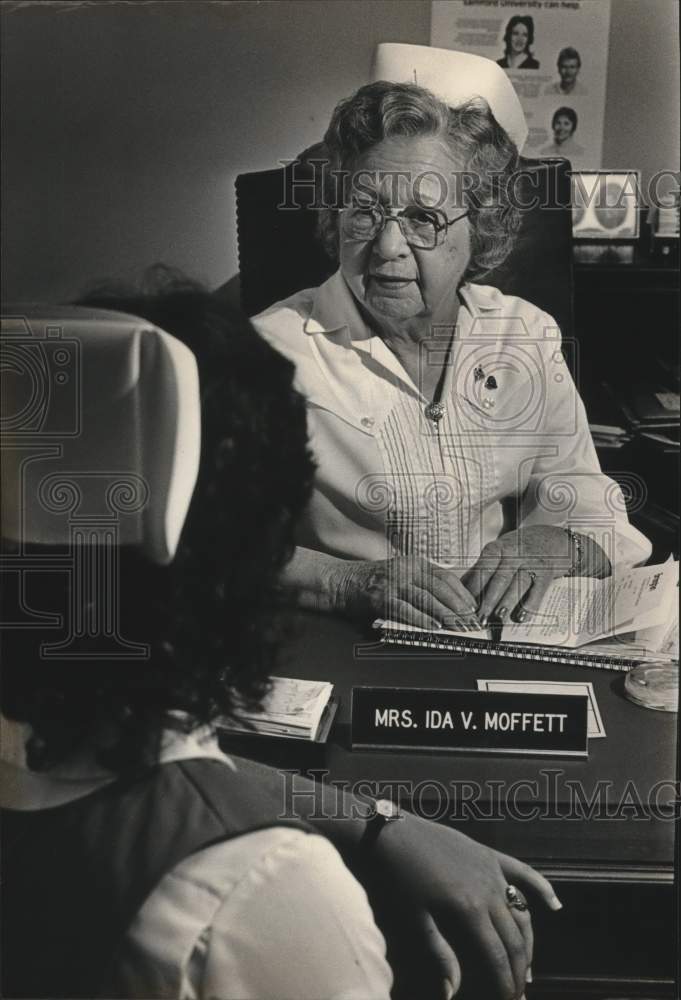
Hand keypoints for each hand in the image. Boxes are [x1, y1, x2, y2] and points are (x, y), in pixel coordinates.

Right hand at [329, 555, 478, 628]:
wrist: (341, 582)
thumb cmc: (373, 583)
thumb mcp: (401, 574)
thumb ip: (423, 584)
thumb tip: (450, 603)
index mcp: (415, 563)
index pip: (446, 577)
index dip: (463, 594)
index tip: (473, 608)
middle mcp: (406, 570)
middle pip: (440, 589)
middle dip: (458, 608)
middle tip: (470, 622)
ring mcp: (394, 583)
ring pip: (427, 599)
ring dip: (445, 616)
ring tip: (458, 627)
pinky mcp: (382, 598)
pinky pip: (407, 610)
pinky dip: (422, 619)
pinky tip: (434, 627)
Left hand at [378, 811, 561, 998]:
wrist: (392, 832)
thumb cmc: (398, 877)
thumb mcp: (414, 919)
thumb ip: (439, 955)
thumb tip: (452, 993)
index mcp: (470, 911)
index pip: (497, 958)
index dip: (504, 984)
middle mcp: (489, 891)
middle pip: (515, 940)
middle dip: (519, 970)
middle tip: (518, 993)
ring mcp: (493, 870)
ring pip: (522, 912)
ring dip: (528, 942)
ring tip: (526, 969)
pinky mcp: (489, 855)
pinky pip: (522, 872)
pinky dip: (541, 887)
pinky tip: (555, 905)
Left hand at [463, 526, 608, 625]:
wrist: (552, 538)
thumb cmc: (519, 549)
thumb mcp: (499, 552)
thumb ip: (481, 569)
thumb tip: (460, 589)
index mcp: (498, 548)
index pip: (483, 569)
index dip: (473, 589)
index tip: (465, 606)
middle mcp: (515, 553)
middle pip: (499, 579)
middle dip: (488, 600)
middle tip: (479, 618)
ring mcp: (532, 562)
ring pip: (517, 584)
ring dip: (507, 602)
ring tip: (497, 618)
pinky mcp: (547, 572)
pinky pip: (538, 590)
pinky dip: (530, 605)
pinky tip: (521, 617)